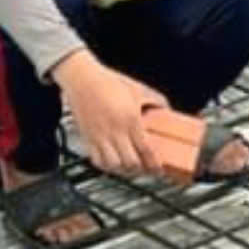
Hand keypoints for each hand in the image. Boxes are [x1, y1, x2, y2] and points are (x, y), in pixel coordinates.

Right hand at [59, 56, 165, 175]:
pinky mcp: (87, 137)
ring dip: (123, 170)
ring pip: (113, 165)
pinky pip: (96, 160)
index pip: (145, 149)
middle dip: (140, 170)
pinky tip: (112, 163)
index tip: (159, 169)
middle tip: (145, 169)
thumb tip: (166, 108)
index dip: (154, 164)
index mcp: (130, 119)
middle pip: (130, 162)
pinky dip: (106, 166)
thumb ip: (155, 100)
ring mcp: (100, 135)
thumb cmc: (108, 81)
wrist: (82, 78)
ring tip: (130, 167)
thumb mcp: (138, 88)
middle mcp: (115, 130)